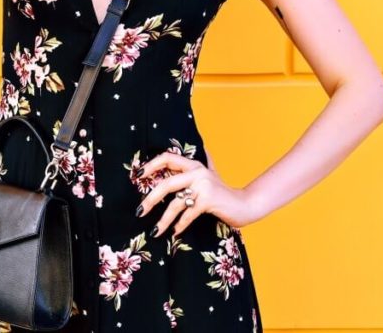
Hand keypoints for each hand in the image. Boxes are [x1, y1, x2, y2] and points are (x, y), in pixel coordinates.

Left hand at [135, 151, 257, 238]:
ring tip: (155, 231)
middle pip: (167, 183)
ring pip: (176, 203)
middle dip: (151, 198)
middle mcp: (198, 172)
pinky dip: (179, 225)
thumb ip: (199, 166)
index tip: (137, 176)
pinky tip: (174, 232)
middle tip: (140, 211)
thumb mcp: (210, 175)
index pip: (168, 157)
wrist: (245, 205)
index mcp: (194, 165)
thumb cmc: (223, 193)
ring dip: (163, 219)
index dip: (151, 165)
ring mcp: (203, 185)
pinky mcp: (208, 200)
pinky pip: (188, 214)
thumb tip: (199, 150)